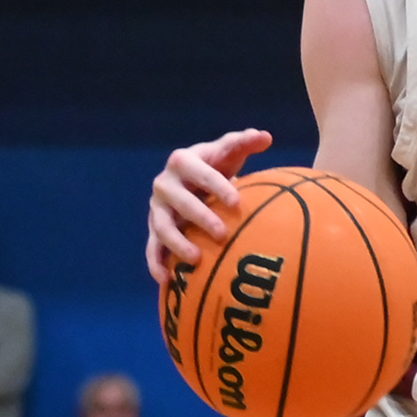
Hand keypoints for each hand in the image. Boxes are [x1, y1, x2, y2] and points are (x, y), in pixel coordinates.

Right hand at [145, 129, 272, 284]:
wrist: (191, 182)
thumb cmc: (215, 166)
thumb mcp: (227, 152)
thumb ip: (243, 142)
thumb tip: (265, 136)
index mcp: (182, 161)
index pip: (201, 172)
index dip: (218, 186)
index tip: (237, 202)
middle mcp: (164, 184)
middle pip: (180, 201)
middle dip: (200, 217)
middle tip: (222, 234)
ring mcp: (156, 208)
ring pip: (162, 227)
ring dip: (177, 244)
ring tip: (197, 260)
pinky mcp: (153, 229)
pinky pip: (151, 248)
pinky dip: (155, 264)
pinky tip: (167, 281)